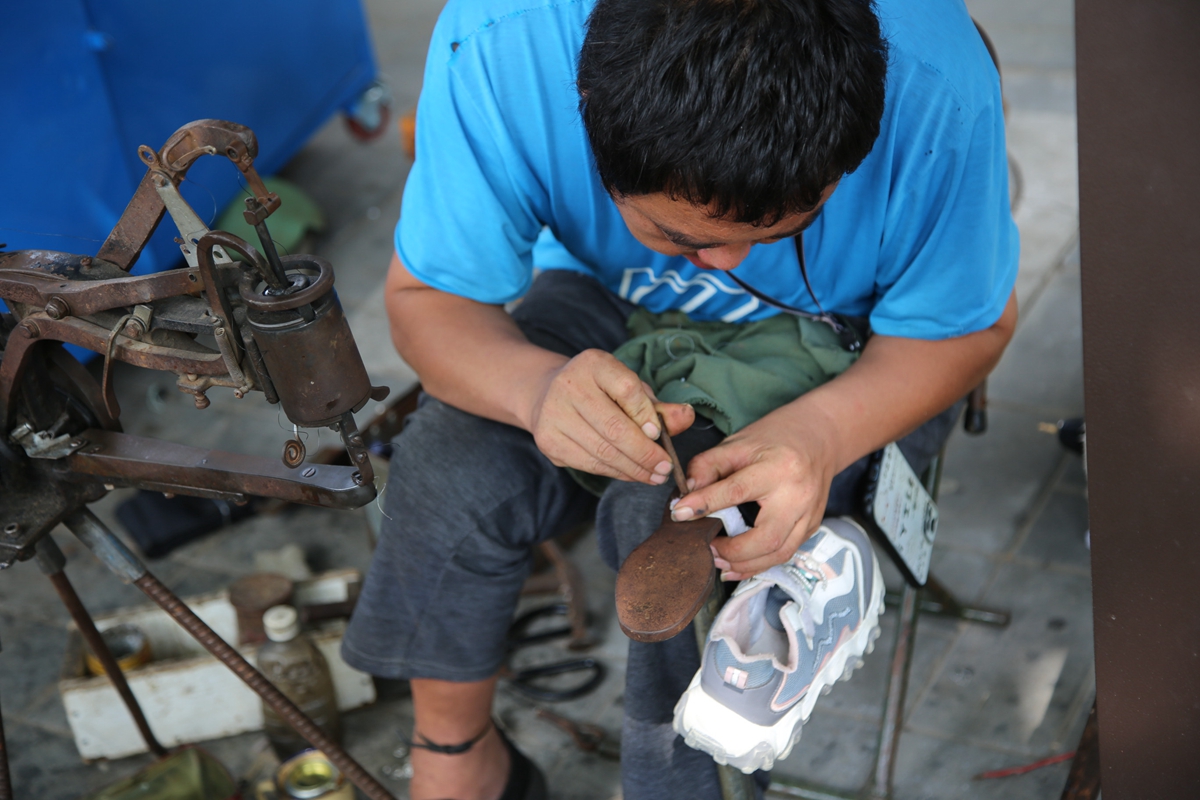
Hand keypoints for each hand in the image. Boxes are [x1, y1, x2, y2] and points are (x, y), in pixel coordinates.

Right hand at [527, 349, 694, 482]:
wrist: (545, 393)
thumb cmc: (599, 390)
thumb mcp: (629, 387)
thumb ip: (658, 405)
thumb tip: (687, 417)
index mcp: (594, 363)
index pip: (627, 390)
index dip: (646, 416)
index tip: (660, 435)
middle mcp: (569, 385)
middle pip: (614, 427)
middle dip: (645, 454)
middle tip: (666, 469)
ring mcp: (553, 414)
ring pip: (602, 451)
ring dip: (633, 469)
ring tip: (654, 476)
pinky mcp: (548, 440)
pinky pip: (589, 464)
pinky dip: (615, 473)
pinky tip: (631, 474)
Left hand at [672, 408, 840, 578]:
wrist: (819, 438)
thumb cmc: (775, 438)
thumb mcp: (737, 443)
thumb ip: (708, 466)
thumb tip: (686, 496)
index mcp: (779, 467)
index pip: (737, 490)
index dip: (705, 504)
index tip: (679, 514)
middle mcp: (799, 495)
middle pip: (766, 538)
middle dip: (731, 551)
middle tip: (705, 547)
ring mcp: (810, 515)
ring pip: (778, 554)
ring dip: (744, 564)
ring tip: (716, 561)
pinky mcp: (812, 527)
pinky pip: (785, 553)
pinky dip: (758, 563)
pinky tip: (736, 564)